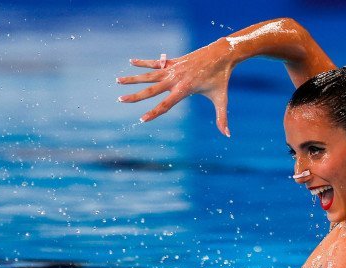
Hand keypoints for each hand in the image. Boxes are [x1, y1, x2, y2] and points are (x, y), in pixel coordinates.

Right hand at [117, 40, 232, 136]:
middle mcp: (175, 79)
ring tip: (118, 80)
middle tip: (120, 99)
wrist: (222, 54)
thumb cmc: (221, 78)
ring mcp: (173, 69)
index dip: (154, 113)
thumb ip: (222, 118)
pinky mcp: (174, 61)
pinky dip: (143, 62)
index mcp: (185, 89)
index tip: (142, 119)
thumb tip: (227, 135)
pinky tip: (131, 61)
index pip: (166, 104)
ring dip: (133, 78)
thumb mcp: (221, 99)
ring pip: (149, 75)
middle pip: (151, 89)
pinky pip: (155, 63)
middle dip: (135, 96)